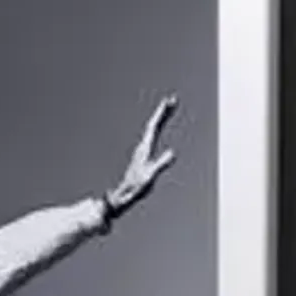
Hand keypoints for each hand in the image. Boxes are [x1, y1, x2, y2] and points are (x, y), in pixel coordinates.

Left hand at [106, 95, 178, 217]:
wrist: (123, 195)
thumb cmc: (136, 187)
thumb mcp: (151, 176)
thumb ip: (161, 164)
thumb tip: (172, 153)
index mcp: (145, 148)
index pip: (154, 126)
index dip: (162, 113)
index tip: (169, 102)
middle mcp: (142, 146)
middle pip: (154, 124)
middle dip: (163, 111)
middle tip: (172, 99)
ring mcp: (142, 150)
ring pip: (152, 129)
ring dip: (161, 117)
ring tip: (168, 108)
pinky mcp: (142, 155)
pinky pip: (151, 136)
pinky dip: (158, 127)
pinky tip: (158, 128)